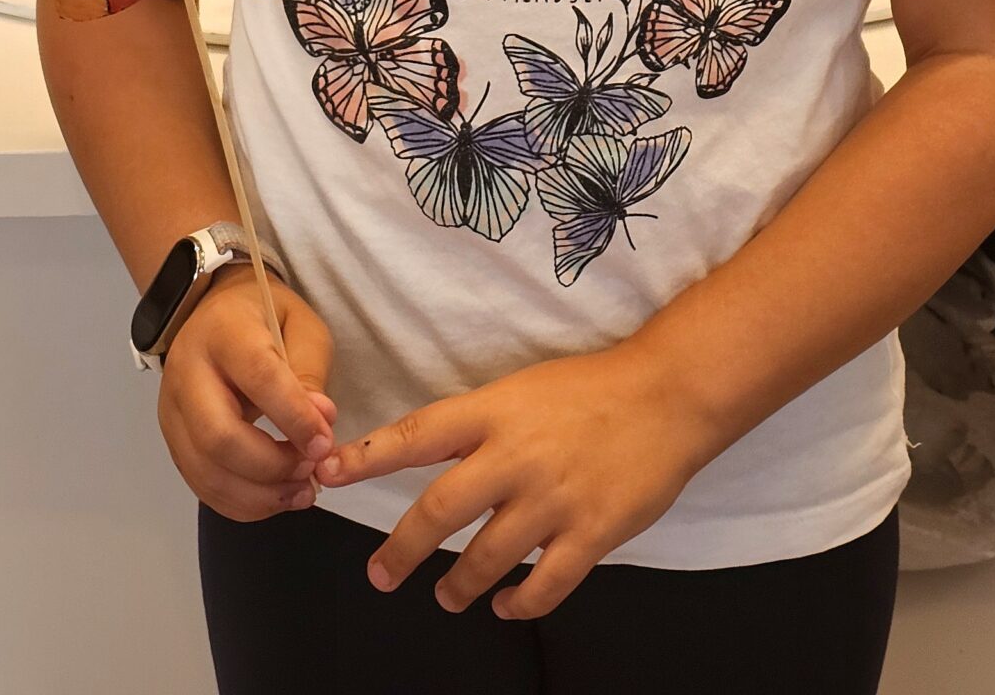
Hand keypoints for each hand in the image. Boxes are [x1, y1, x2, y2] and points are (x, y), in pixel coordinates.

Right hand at [158, 269, 338, 523]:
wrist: (212, 316)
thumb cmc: (264, 317)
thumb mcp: (301, 325)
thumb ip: (310, 371)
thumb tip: (320, 422)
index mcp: (223, 331)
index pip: (258, 378)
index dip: (294, 417)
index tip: (325, 445)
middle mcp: (187, 373)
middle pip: (219, 437)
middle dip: (272, 466)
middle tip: (310, 470)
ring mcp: (173, 412)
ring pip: (208, 472)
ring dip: (260, 494)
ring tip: (300, 491)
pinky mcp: (173, 443)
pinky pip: (203, 487)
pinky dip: (243, 503)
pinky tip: (275, 497)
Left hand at [316, 340, 711, 618]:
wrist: (667, 395)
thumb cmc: (592, 388)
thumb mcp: (522, 389)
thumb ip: (479, 426)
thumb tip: (429, 456)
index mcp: (494, 411)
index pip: (416, 434)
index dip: (367, 456)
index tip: (327, 473)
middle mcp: (515, 455)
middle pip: (439, 510)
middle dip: (402, 550)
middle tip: (381, 574)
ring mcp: (553, 498)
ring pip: (486, 559)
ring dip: (459, 586)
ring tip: (448, 596)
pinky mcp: (591, 533)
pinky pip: (543, 586)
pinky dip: (518, 604)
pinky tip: (507, 605)